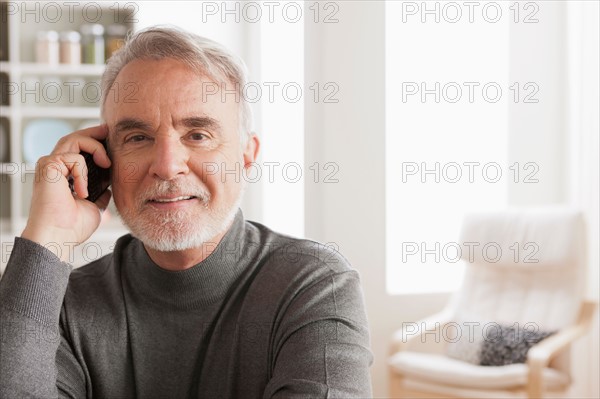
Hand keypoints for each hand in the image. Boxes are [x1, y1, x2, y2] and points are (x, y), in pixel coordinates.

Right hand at [21, 125, 111, 260]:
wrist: (59, 237)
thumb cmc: (73, 227)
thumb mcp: (95, 206)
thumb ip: (100, 193)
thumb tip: (108, 186)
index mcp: (64, 176)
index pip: (78, 150)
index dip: (94, 143)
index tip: (111, 140)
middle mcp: (54, 168)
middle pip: (74, 139)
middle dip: (94, 133)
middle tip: (109, 131)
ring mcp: (49, 166)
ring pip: (73, 140)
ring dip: (95, 147)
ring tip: (106, 163)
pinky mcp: (48, 166)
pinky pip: (74, 158)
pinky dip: (84, 173)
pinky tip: (82, 192)